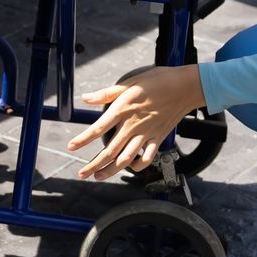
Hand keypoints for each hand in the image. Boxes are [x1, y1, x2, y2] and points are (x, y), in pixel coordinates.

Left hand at [66, 64, 205, 180]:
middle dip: (94, 164)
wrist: (185, 87)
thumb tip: (85, 98)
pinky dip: (137, 166)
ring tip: (98, 176)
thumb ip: (106, 93)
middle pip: (110, 150)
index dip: (83, 139)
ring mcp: (147, 134)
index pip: (98, 128)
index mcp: (123, 109)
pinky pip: (147, 158)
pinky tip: (129, 168)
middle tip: (81, 173)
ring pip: (126, 158)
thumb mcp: (129, 82)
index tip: (71, 146)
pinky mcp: (158, 138)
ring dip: (111, 170)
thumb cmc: (156, 80)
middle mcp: (133, 125)